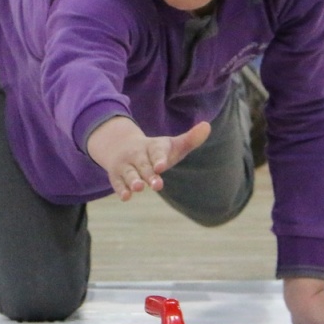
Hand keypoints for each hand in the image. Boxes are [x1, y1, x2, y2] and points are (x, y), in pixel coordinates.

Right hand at [86, 116, 211, 200]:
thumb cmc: (154, 151)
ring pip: (129, 173)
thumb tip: (207, 126)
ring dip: (133, 181)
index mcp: (152, 147)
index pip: (156, 152)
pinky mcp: (116, 176)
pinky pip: (117, 183)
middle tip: (157, 185)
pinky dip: (121, 189)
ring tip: (139, 188)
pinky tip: (126, 197)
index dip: (159, 159)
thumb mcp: (171, 145)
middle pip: (143, 165)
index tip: (162, 166)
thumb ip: (190, 139)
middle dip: (149, 174)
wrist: (120, 146)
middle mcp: (137, 155)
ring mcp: (125, 165)